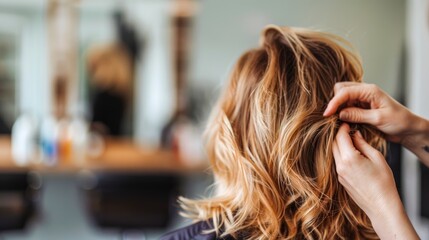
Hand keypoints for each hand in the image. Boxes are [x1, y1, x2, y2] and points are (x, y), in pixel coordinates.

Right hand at [324, 82, 423, 143]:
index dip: (334, 102)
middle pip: (341, 90)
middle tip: (332, 117)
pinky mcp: (361, 107)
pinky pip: (347, 106)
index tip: (327, 114)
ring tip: (337, 120)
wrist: (409, 128)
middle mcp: (364, 92)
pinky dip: (342, 112)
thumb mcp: (379, 119)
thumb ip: (358, 115)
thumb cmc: (400, 121)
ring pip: (342, 98)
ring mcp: (362, 99)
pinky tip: (343, 121)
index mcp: (370, 90)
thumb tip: (340, 113)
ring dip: (338, 107)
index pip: (345, 92)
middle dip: (334, 102)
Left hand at [333, 123, 418, 238]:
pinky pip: (337, 162)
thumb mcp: (377, 158)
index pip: (340, 137)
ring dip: (339, 145)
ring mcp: (339, 174)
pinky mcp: (340, 179)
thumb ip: (363, 144)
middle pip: (333, 144)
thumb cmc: (383, 182)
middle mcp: (340, 166)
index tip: (348, 123)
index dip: (343, 128)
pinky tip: (350, 152)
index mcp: (349, 158)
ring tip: (349, 139)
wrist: (381, 205)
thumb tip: (355, 134)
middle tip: (347, 128)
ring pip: (334, 153)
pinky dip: (341, 154)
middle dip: (339, 135)